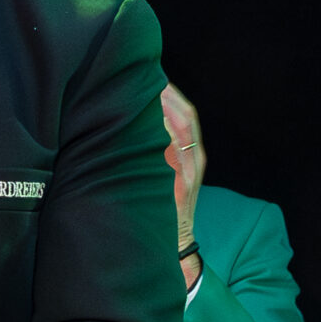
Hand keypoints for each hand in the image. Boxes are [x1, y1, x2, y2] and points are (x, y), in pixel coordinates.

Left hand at [161, 84, 203, 271]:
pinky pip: (179, 153)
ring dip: (169, 108)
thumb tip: (127, 133)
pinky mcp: (184, 184)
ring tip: (152, 91)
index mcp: (187, 153)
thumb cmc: (158, 209)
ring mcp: (191, 170)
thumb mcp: (155, 177)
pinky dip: (168, 135)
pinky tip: (153, 123)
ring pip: (186, 130)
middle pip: (187, 115)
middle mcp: (193, 158)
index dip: (171, 94)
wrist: (172, 245)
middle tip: (150, 76)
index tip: (153, 76)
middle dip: (170, 94)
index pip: (183, 114)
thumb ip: (150, 155)